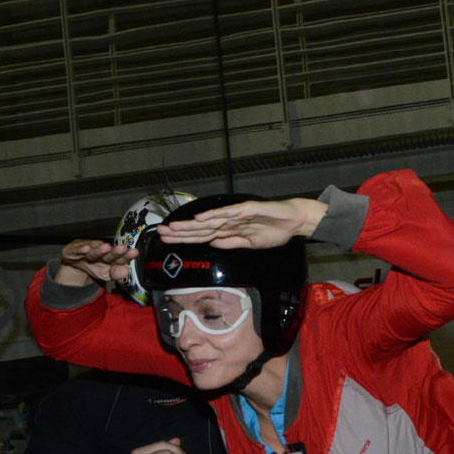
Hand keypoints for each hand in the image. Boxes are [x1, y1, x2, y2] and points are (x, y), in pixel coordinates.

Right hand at [55, 239, 135, 285]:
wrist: (73, 262)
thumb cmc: (93, 265)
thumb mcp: (105, 273)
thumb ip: (115, 273)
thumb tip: (126, 271)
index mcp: (109, 257)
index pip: (119, 258)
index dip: (126, 256)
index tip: (134, 253)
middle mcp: (99, 252)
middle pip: (108, 253)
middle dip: (115, 252)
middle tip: (122, 248)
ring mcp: (86, 250)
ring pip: (93, 250)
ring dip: (99, 249)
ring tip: (106, 247)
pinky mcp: (73, 250)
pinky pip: (77, 250)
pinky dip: (81, 249)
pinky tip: (86, 248)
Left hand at [156, 198, 324, 248]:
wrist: (293, 221)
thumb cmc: (274, 231)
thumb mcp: (249, 244)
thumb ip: (231, 242)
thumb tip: (212, 244)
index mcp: (228, 230)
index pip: (202, 236)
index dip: (184, 238)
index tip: (167, 240)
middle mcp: (228, 221)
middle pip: (200, 229)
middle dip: (180, 232)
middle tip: (160, 233)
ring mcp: (236, 214)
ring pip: (209, 221)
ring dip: (190, 225)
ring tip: (173, 227)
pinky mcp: (246, 209)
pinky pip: (227, 214)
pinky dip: (213, 216)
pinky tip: (199, 219)